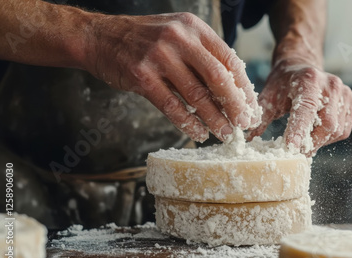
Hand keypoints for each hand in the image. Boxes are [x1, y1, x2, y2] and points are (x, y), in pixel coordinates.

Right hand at [82, 12, 260, 141]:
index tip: (252, 106)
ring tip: (225, 133)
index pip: (229, 60)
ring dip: (214, 118)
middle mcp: (179, 39)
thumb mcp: (178, 34)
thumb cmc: (144, 40)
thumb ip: (202, 55)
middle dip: (235, 105)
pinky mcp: (142, 76)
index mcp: (194, 28)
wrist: (99, 37)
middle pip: (218, 78)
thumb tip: (232, 88)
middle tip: (243, 124)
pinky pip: (172, 106)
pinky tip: (198, 133)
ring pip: (196, 95)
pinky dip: (188, 123)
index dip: (244, 87)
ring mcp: (160, 57)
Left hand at [248, 59, 351, 155]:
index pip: (307, 108)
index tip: (291, 147)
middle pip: (327, 123)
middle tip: (295, 152)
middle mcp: (331, 84)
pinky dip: (328, 138)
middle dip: (310, 142)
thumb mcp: (269, 96)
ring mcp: (345, 92)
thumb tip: (246, 138)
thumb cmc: (283, 84)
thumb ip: (259, 116)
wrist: (302, 67)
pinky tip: (315, 135)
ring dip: (319, 142)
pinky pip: (343, 129)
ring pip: (336, 130)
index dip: (300, 129)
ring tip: (304, 143)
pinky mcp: (351, 101)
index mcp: (308, 79)